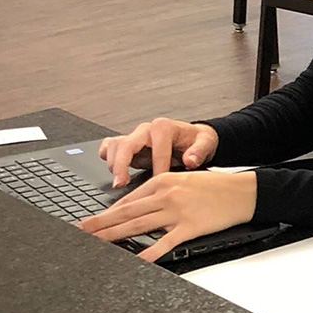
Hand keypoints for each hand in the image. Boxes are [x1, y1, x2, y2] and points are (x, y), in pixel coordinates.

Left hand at [77, 171, 257, 261]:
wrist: (241, 192)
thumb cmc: (214, 187)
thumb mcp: (183, 181)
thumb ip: (159, 192)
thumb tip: (135, 208)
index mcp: (162, 181)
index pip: (127, 201)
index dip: (105, 213)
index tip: (89, 222)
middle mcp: (166, 195)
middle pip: (125, 213)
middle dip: (98, 224)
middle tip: (78, 233)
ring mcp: (177, 211)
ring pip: (137, 225)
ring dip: (112, 236)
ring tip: (93, 244)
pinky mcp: (189, 227)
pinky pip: (164, 242)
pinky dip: (148, 252)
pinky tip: (135, 260)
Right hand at [99, 118, 219, 187]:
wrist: (192, 137)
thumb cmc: (197, 140)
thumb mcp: (206, 143)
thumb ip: (199, 151)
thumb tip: (190, 160)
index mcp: (164, 128)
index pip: (157, 149)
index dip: (158, 167)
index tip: (159, 183)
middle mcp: (147, 130)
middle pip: (127, 144)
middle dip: (122, 164)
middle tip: (121, 184)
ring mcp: (135, 136)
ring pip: (115, 145)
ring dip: (114, 164)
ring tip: (119, 182)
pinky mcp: (128, 144)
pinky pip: (110, 146)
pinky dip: (107, 157)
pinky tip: (111, 171)